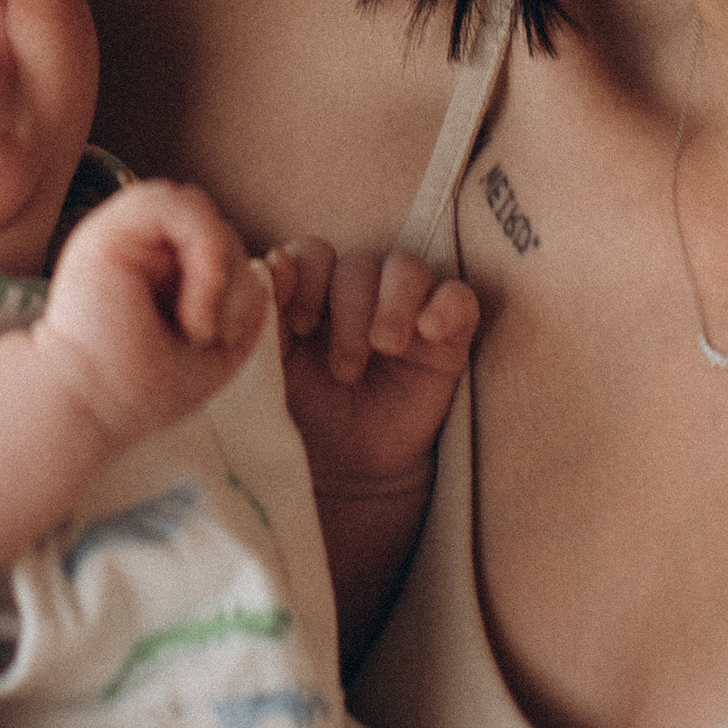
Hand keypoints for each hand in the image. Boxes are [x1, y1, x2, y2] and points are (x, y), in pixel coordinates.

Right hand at [35, 179, 270, 452]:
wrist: (92, 407)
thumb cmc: (145, 388)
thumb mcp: (217, 342)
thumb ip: (245, 298)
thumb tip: (268, 266)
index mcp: (157, 265)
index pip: (220, 240)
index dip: (240, 284)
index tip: (222, 338)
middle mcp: (138, 243)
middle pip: (218, 226)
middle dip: (235, 283)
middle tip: (208, 337)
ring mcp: (122, 232)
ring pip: (201, 210)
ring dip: (219, 272)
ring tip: (198, 327)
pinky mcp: (109, 229)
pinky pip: (178, 205)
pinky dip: (204, 254)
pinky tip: (192, 310)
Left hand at [265, 240, 478, 503]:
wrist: (348, 472)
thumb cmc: (305, 416)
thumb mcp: (274, 369)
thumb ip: (268, 315)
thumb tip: (275, 261)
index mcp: (311, 294)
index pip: (313, 254)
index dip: (307, 277)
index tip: (301, 325)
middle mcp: (358, 295)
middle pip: (359, 265)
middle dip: (349, 310)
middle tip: (343, 368)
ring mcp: (406, 311)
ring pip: (407, 269)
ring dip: (393, 303)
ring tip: (386, 347)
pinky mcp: (447, 337)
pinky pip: (459, 298)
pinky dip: (446, 305)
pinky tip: (429, 331)